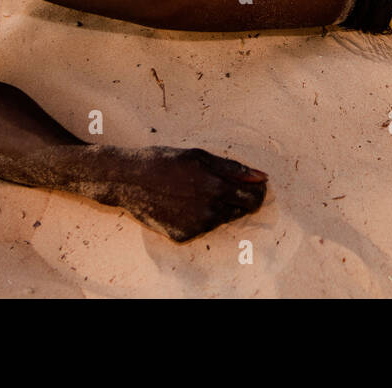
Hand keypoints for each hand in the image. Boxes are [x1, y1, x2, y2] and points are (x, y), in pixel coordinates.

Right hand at [111, 146, 267, 242]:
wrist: (128, 180)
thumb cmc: (165, 161)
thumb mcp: (201, 157)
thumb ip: (235, 169)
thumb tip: (263, 177)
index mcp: (216, 187)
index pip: (253, 198)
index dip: (258, 192)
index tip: (257, 186)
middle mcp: (209, 211)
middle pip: (242, 211)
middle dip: (241, 199)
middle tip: (227, 186)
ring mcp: (196, 226)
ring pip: (223, 219)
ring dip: (220, 207)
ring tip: (198, 191)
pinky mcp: (183, 236)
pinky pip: (203, 227)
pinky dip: (200, 216)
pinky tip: (184, 203)